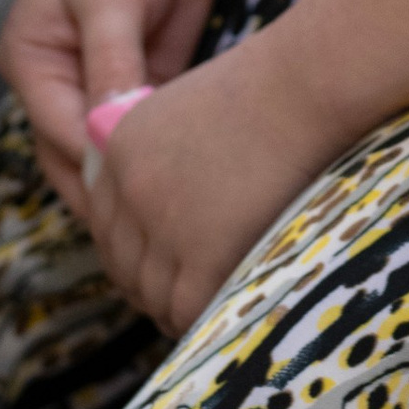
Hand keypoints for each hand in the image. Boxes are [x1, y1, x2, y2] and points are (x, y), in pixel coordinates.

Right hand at [0, 0, 228, 214]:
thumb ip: (109, 62)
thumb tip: (109, 131)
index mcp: (29, 58)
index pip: (57, 131)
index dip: (97, 166)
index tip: (141, 199)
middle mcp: (56, 80)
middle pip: (78, 155)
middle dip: (114, 189)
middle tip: (161, 229)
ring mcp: (100, 85)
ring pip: (112, 153)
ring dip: (139, 180)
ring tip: (177, 218)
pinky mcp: (143, 83)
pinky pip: (147, 134)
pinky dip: (164, 157)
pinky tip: (196, 182)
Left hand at [79, 28, 333, 334]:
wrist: (303, 87)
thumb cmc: (269, 89)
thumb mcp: (190, 109)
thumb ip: (164, 153)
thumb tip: (175, 201)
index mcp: (118, 148)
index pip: (105, 222)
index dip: (130, 252)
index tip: (157, 266)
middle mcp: (129, 189)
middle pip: (121, 263)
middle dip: (147, 286)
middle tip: (180, 297)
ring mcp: (162, 223)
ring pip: (150, 293)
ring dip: (172, 308)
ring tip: (203, 312)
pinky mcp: (201, 252)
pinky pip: (185, 308)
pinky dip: (198, 321)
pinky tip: (219, 317)